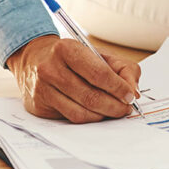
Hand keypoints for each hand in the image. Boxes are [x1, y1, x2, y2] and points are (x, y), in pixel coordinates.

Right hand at [6, 35, 141, 122]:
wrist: (35, 60)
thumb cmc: (72, 58)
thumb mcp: (99, 54)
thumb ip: (123, 69)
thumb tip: (133, 92)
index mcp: (67, 49)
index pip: (99, 73)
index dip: (118, 88)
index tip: (130, 96)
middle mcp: (50, 68)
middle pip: (90, 96)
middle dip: (114, 106)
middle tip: (125, 109)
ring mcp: (42, 89)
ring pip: (81, 112)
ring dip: (103, 115)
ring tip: (113, 112)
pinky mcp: (39, 106)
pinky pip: (71, 118)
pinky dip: (89, 119)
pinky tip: (96, 113)